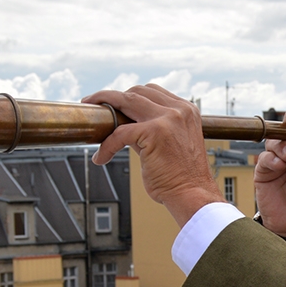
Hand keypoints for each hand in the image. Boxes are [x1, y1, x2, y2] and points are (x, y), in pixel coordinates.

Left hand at [85, 84, 221, 228]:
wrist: (193, 195)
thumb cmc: (182, 177)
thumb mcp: (173, 143)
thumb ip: (153, 129)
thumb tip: (124, 126)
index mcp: (187, 110)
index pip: (153, 92)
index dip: (131, 95)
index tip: (114, 102)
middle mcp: (179, 110)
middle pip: (138, 91)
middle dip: (114, 97)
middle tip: (96, 105)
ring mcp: (167, 119)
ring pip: (126, 100)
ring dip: (104, 103)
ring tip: (93, 117)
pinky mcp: (154, 132)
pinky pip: (119, 133)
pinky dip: (107, 146)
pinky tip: (101, 158)